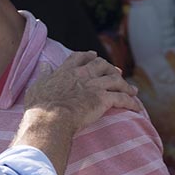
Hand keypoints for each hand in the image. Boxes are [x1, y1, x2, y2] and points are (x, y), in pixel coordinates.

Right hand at [24, 51, 140, 134]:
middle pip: (101, 64)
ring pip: (115, 79)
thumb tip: (44, 65)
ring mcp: (93, 86)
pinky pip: (122, 98)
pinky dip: (131, 102)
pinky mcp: (103, 99)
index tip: (94, 56)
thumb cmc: (40, 106)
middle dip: (110, 68)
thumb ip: (44, 74)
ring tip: (132, 91)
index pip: (80, 57)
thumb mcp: (37, 86)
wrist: (50, 119)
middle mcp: (82, 74)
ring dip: (125, 84)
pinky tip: (136, 107)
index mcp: (66, 71)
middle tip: (117, 72)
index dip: (88, 55)